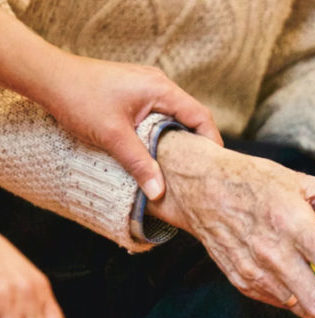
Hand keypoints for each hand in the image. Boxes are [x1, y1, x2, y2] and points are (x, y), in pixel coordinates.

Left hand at [41, 54, 222, 199]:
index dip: (211, 141)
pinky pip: (160, 116)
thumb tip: (158, 192)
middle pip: (191, 116)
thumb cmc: (80, 98)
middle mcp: (158, 85)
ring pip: (174, 117)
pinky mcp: (136, 94)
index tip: (214, 165)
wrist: (50, 78)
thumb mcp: (112, 135)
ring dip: (179, 139)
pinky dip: (164, 134)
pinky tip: (158, 151)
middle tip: (199, 170)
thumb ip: (139, 163)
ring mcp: (147, 88)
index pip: (200, 115)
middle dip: (197, 143)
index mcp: (160, 89)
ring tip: (181, 165)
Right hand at [148, 131, 314, 317]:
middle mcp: (269, 253)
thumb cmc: (251, 180)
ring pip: (298, 308)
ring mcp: (251, 271)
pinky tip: (303, 284)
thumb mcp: (300, 180)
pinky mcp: (239, 280)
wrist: (200, 189)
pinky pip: (276, 300)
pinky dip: (297, 299)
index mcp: (289, 224)